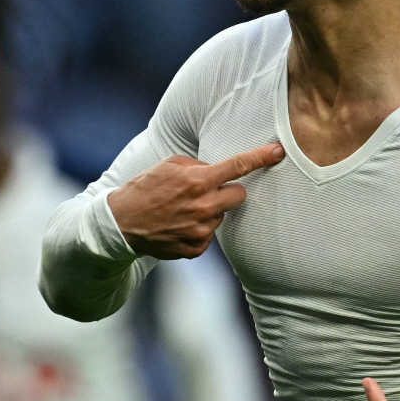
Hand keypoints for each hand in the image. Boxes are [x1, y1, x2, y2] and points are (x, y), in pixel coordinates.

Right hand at [108, 143, 283, 258]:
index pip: (237, 166)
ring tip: (183, 211)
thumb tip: (218, 171)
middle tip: (208, 191)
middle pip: (239, 196)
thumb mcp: (169, 165)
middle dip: (229, 192)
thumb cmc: (145, 189)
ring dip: (210, 212)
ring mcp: (201, 230)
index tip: (278, 151)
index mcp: (197, 181)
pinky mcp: (197, 249)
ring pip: (222, 216)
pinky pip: (210, 234)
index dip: (260, 157)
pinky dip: (199, 229)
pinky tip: (179, 226)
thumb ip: (198, 166)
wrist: (121, 224)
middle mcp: (203, 206)